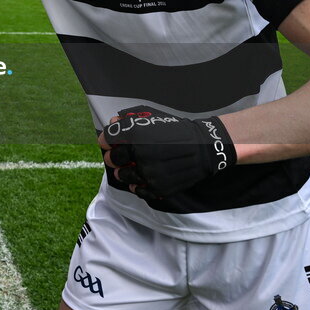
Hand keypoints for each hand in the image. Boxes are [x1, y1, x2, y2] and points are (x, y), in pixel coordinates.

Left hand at [99, 105, 235, 199]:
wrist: (203, 148)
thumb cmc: (176, 131)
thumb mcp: (151, 119)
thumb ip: (128, 122)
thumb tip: (112, 123)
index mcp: (137, 136)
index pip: (107, 140)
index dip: (107, 140)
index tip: (110, 142)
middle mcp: (141, 156)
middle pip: (112, 160)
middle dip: (113, 157)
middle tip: (117, 156)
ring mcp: (149, 174)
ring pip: (123, 176)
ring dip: (123, 172)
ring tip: (128, 168)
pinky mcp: (158, 188)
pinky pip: (138, 189)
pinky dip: (137, 184)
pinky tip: (140, 178)